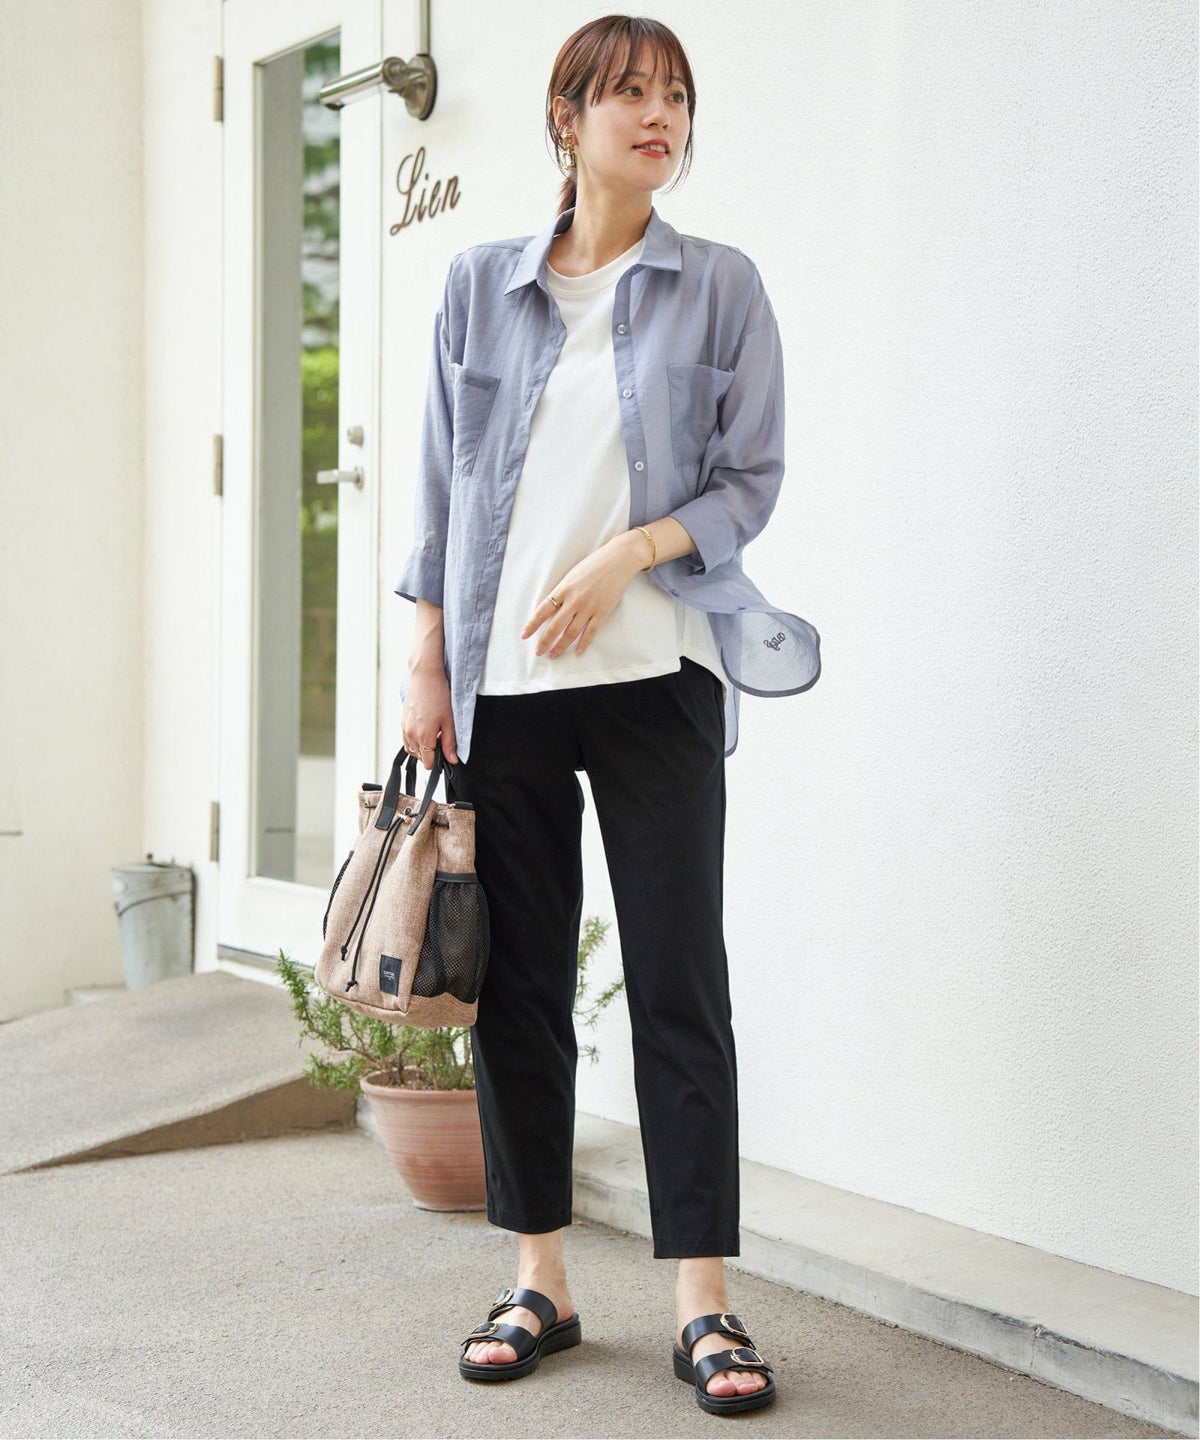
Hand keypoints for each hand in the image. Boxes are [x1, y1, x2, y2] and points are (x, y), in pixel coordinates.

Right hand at [402, 656, 458, 766]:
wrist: (424, 676)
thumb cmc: (438, 695)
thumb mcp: (449, 721)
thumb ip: (450, 743)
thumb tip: (452, 760)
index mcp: (423, 737)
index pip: (429, 763)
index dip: (439, 761)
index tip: (446, 752)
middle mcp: (411, 735)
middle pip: (420, 757)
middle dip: (431, 753)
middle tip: (441, 738)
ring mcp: (404, 728)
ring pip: (412, 749)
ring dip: (422, 747)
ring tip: (433, 733)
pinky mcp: (402, 722)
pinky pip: (407, 739)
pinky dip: (415, 740)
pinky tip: (424, 729)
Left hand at [522, 533, 648, 658]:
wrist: (618, 560)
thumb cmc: (593, 565)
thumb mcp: (571, 576)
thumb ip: (562, 592)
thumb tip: (551, 610)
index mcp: (563, 589)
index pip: (543, 611)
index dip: (532, 625)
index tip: (524, 635)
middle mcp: (574, 600)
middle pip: (555, 626)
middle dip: (544, 641)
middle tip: (538, 652)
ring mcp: (589, 607)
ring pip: (571, 632)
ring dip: (561, 646)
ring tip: (553, 655)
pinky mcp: (602, 612)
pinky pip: (591, 632)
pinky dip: (583, 643)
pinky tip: (577, 652)